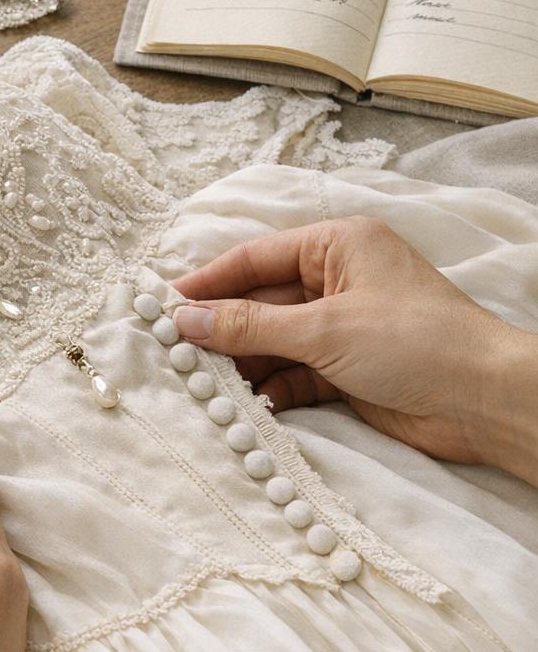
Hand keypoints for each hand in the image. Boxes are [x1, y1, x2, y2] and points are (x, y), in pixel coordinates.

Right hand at [171, 214, 537, 483]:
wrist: (485, 401)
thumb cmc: (415, 342)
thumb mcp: (323, 329)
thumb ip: (248, 326)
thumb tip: (185, 319)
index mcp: (338, 244)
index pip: (257, 257)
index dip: (209, 281)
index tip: (165, 303)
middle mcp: (340, 279)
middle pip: (263, 300)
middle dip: (223, 327)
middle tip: (175, 351)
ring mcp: (347, 326)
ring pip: (277, 340)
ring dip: (245, 363)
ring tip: (203, 384)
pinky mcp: (352, 370)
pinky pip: (298, 373)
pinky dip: (274, 388)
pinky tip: (249, 406)